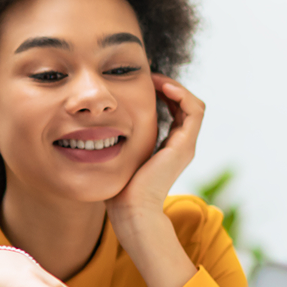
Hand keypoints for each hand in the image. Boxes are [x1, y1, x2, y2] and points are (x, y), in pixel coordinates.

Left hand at [105, 76, 201, 286]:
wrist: (131, 211)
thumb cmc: (118, 190)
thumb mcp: (115, 158)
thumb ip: (114, 144)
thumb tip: (92, 129)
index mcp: (165, 148)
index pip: (171, 112)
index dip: (159, 94)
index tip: (139, 83)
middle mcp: (179, 146)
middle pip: (183, 106)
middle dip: (167, 87)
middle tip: (148, 75)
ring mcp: (184, 146)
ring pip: (192, 105)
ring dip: (175, 87)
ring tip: (155, 78)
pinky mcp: (184, 146)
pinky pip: (194, 111)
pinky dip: (181, 95)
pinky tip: (162, 87)